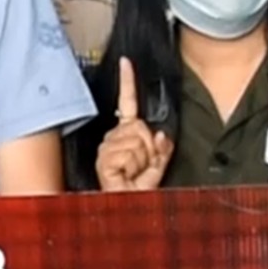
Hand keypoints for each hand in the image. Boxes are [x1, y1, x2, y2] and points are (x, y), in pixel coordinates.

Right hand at [94, 57, 172, 190]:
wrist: (127, 206)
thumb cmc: (137, 189)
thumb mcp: (158, 167)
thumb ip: (163, 149)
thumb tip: (161, 135)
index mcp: (127, 134)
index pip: (127, 103)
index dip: (127, 81)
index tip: (125, 62)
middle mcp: (114, 137)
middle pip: (141, 127)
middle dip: (150, 149)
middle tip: (142, 166)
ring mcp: (107, 148)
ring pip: (137, 141)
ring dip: (142, 160)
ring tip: (133, 172)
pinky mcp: (104, 159)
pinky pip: (129, 153)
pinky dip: (133, 167)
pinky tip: (125, 174)